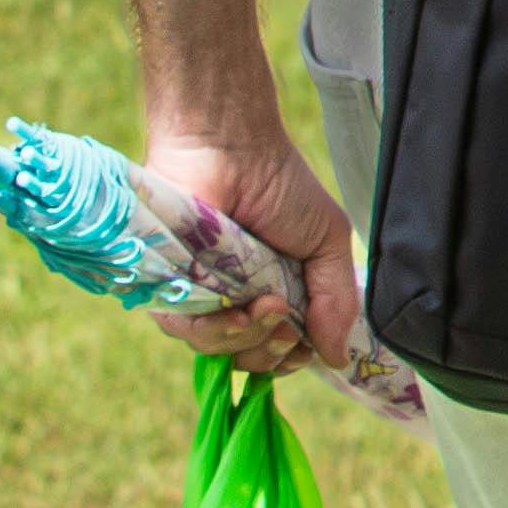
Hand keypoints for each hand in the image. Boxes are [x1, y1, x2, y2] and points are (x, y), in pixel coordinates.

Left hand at [139, 118, 359, 373]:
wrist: (232, 148)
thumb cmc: (283, 187)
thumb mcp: (327, 242)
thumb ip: (336, 301)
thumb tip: (338, 359)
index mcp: (273, 293)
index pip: (280, 350)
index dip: (293, 355)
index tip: (305, 339)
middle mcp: (234, 302)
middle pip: (250, 359)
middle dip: (273, 350)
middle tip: (284, 315)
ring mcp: (201, 298)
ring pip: (219, 351)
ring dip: (248, 338)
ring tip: (264, 304)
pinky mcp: (169, 289)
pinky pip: (187, 330)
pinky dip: (214, 327)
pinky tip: (236, 305)